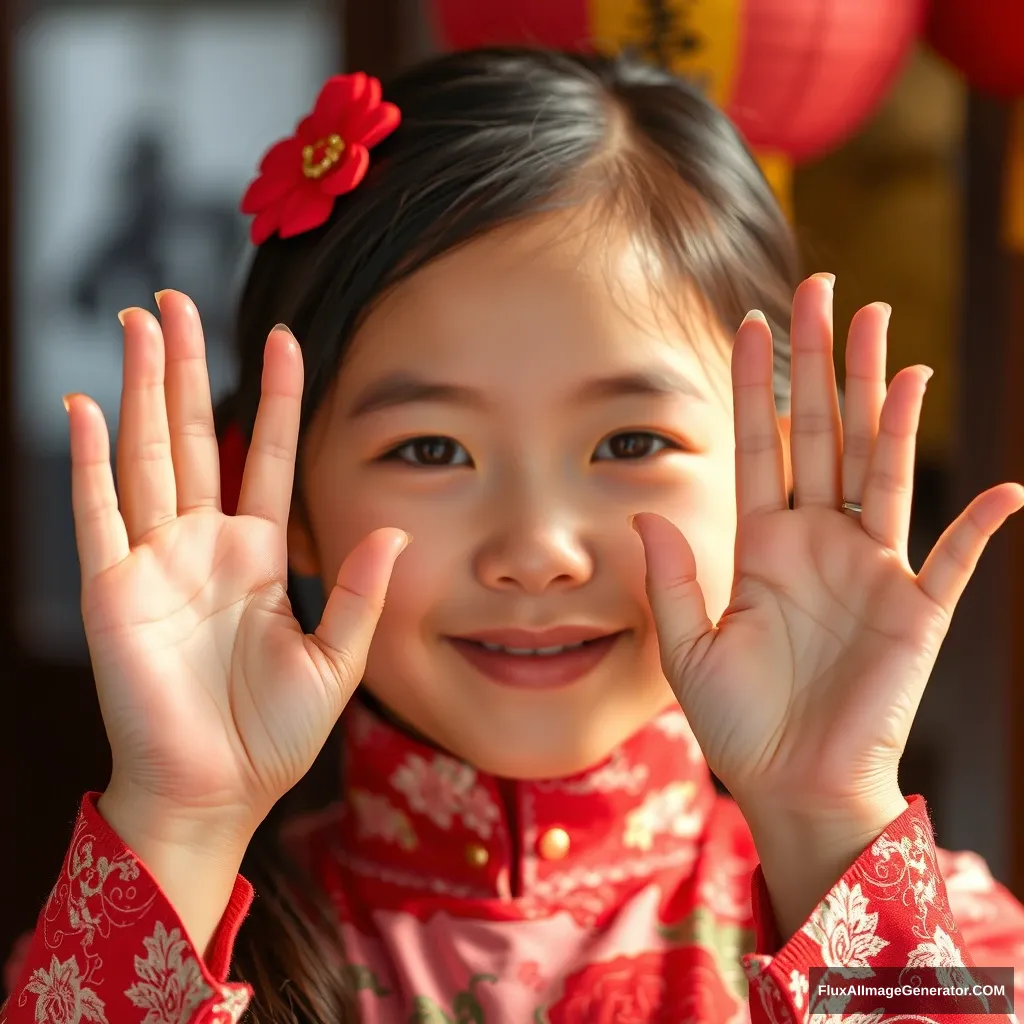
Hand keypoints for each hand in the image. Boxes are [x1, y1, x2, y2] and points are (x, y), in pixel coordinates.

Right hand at [69, 292, 409, 843]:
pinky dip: (88, 461)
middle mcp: (203, 546)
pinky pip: (97, 513)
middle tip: (176, 300)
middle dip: (185, 368)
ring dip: (138, 390)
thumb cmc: (274, 734)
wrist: (217, 793)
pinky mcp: (112, 591)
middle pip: (191, 435)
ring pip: (145, 456)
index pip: (265, 456)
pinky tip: (85, 405)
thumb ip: (357, 591)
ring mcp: (154, 563)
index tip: (286, 339)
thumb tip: (395, 529)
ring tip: (139, 324)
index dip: (273, 399)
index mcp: (257, 555)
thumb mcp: (335, 658)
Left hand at [632, 274, 1021, 833]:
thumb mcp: (687, 650)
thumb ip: (670, 581)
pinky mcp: (915, 611)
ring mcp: (869, 569)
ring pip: (883, 467)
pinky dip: (980, 527)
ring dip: (888, 406)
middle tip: (828, 292)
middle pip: (824, 435)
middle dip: (825, 365)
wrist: (793, 785)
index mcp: (761, 546)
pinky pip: (954, 560)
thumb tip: (648, 516)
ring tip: (889, 339)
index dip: (758, 386)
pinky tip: (1005, 490)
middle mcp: (817, 542)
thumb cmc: (739, 724)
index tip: (752, 324)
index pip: (760, 446)